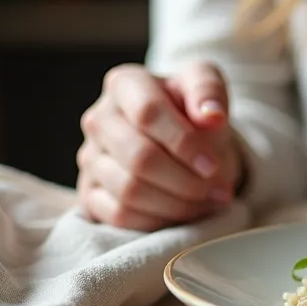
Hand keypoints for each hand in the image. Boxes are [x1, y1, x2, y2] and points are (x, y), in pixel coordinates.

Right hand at [76, 61, 241, 230]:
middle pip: (139, 158)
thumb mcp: (206, 85)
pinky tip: (185, 213)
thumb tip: (212, 117)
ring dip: (177, 203)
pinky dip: (159, 221)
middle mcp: (99, 118)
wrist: (182, 140)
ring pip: (129, 191)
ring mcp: (90, 157)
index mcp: (124, 84)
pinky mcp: (89, 193)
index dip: (183, 143)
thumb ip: (209, 92)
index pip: (148, 113)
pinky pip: (119, 216)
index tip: (212, 163)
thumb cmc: (191, 110)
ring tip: (208, 200)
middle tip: (217, 189)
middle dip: (186, 180)